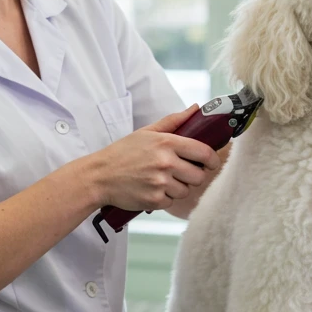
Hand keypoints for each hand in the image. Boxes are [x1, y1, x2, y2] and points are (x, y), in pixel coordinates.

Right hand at [91, 105, 221, 212]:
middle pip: (199, 176)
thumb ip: (173, 121)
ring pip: (186, 191)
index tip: (211, 163)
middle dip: (194, 176)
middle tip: (181, 173)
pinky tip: (152, 189)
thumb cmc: (122, 153)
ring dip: (178, 188)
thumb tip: (195, 109)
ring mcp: (160, 183)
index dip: (212, 160)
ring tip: (162, 181)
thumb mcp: (147, 132)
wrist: (99, 176)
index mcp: (167, 143)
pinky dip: (164, 198)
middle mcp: (165, 163)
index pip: (204, 153)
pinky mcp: (154, 200)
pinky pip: (171, 202)